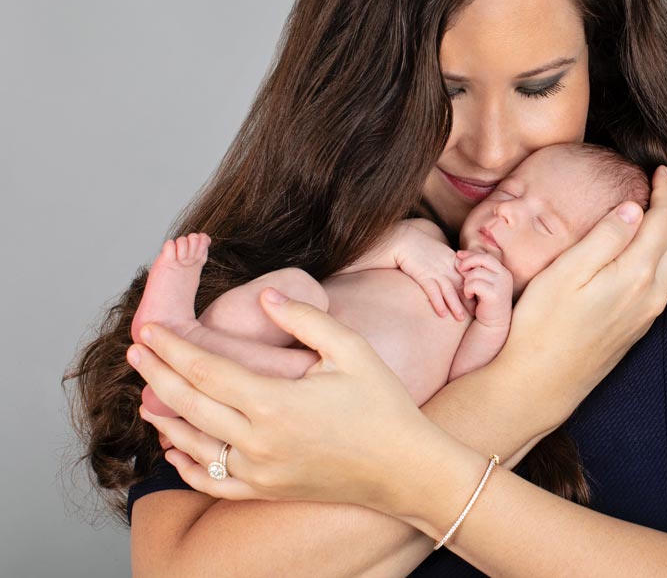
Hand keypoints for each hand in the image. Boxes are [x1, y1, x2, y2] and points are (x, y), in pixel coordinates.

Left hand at [127, 287, 445, 513]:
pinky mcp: (267, 490)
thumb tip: (264, 299)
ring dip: (164, 416)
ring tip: (146, 394)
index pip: (205, 371)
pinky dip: (186, 464)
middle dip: (157, 374)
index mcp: (275, 402)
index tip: (149, 331)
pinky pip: (212, 481)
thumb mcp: (352, 350)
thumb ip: (305, 319)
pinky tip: (174, 448)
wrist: (405, 469)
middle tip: (135, 350)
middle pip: (188, 404)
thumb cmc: (384, 405)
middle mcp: (258, 441)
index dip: (173, 348)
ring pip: (192, 444)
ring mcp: (260, 471)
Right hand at [395, 224, 471, 320]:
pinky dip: (438, 302)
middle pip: (462, 286)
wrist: (406, 239)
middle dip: (470, 300)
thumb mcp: (442, 254)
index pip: (469, 276)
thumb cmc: (423, 248)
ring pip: (449, 290)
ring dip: (455, 305)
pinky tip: (442, 313)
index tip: (482, 300)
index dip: (476, 288)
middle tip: (478, 313)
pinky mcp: (423, 275)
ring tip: (461, 318)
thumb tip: (459, 278)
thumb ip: (452, 264)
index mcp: (453, 262)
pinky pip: (432, 291)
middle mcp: (447, 267)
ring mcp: (435, 272)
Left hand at [454, 251, 511, 326]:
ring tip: (468, 290)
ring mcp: (501, 284)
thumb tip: (460, 254)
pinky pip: (474, 284)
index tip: (458, 254)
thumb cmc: (485, 302)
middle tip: (459, 269)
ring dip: (467, 281)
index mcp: (503, 271)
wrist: (493, 324)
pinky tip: (469, 296)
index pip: (486, 256)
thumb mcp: (482, 282)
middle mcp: (505, 275)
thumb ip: (476, 269)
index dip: (471, 254)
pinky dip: (468, 289)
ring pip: (476, 273)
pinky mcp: (495, 294)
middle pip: (482, 259)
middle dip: (468, 263)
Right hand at [491, 165, 666, 427]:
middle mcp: (651, 296)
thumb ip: (605, 237)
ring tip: (659, 209)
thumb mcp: (566, 272)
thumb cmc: (541, 327)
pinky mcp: (638, 328)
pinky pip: (666, 281)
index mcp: (635, 275)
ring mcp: (647, 315)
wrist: (537, 384)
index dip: (664, 191)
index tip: (657, 171)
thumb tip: (634, 208)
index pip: (664, 221)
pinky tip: (648, 249)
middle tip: (661, 184)